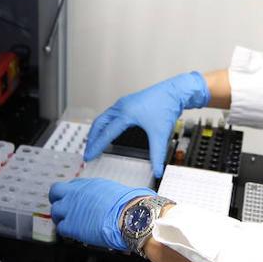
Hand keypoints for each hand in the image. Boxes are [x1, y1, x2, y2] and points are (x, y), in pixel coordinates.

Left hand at [49, 179, 152, 250]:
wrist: (129, 216)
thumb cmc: (128, 204)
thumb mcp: (113, 190)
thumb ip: (103, 193)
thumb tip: (109, 197)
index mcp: (88, 184)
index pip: (70, 185)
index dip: (70, 193)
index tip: (73, 199)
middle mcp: (76, 194)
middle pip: (55, 192)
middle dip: (57, 200)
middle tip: (62, 208)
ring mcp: (71, 209)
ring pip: (54, 211)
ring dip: (60, 217)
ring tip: (67, 223)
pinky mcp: (71, 226)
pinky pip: (60, 228)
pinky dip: (65, 231)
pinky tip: (73, 234)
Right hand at [84, 72, 209, 177]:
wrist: (175, 91)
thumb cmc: (167, 107)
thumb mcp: (161, 134)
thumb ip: (157, 154)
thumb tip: (157, 170)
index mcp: (125, 113)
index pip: (106, 133)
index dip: (96, 147)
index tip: (89, 157)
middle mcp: (121, 107)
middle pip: (98, 124)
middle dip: (91, 139)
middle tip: (88, 153)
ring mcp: (123, 103)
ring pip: (103, 118)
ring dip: (96, 131)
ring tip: (93, 144)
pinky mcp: (127, 102)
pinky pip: (109, 114)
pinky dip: (104, 124)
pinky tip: (107, 131)